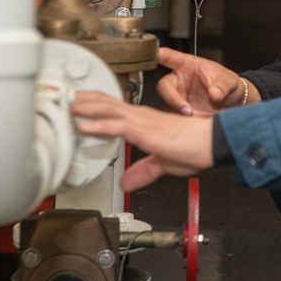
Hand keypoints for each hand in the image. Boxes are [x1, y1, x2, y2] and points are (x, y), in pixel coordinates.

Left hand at [72, 90, 215, 191]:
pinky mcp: (146, 131)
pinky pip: (117, 126)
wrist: (213, 142)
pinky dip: (99, 125)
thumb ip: (144, 171)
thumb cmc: (197, 148)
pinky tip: (84, 126)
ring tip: (68, 106)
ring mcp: (143, 122)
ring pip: (109, 110)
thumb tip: (128, 182)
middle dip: (86, 100)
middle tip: (67, 97)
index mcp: (147, 122)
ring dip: (86, 108)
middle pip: (108, 103)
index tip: (80, 106)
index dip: (97, 106)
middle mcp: (143, 117)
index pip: (116, 110)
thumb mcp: (164, 164)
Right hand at [156, 47, 257, 114]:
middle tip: (187, 110)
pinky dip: (185, 122)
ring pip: (168, 105)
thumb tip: (215, 94)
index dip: (158, 55)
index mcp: (187, 66)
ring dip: (181, 113)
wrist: (234, 103)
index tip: (153, 54)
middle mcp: (179, 81)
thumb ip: (223, 86)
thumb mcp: (230, 81)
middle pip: (163, 86)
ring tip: (200, 117)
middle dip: (172, 99)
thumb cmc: (229, 85)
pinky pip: (175, 118)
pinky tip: (198, 122)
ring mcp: (178, 97)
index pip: (169, 57)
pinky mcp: (180, 112)